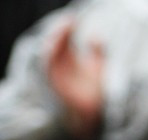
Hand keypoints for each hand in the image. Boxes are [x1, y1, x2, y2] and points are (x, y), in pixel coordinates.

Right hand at [46, 19, 104, 139]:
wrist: (98, 111)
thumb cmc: (99, 91)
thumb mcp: (99, 65)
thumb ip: (97, 50)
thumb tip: (94, 36)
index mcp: (70, 60)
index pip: (64, 39)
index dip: (66, 28)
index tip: (73, 19)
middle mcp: (62, 66)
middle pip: (56, 43)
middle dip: (60, 31)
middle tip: (68, 22)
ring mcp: (57, 74)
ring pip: (49, 52)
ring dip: (55, 39)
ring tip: (64, 30)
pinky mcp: (55, 83)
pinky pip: (47, 67)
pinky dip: (49, 54)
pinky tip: (55, 44)